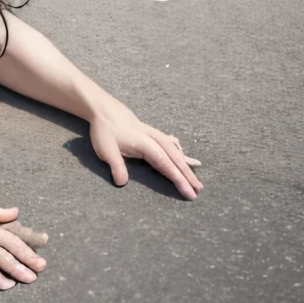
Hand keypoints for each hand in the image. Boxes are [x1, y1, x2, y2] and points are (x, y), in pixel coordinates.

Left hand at [89, 101, 203, 198]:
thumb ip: (116, 166)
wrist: (104, 109)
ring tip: (195, 180)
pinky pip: (171, 146)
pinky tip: (183, 160)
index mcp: (147, 145)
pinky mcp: (153, 134)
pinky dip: (180, 155)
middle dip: (188, 175)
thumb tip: (122, 183)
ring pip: (175, 152)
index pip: (167, 165)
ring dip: (186, 166)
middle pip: (176, 160)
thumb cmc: (105, 131)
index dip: (179, 180)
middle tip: (199, 190)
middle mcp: (155, 140)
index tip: (190, 193)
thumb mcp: (106, 150)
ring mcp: (155, 136)